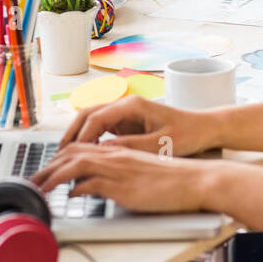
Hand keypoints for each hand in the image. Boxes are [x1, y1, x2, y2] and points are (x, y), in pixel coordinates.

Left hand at [32, 142, 218, 212]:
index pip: (81, 147)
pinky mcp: (123, 184)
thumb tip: (98, 184)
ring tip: (38, 188)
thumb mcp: (141, 171)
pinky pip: (91, 182)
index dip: (60, 157)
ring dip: (53, 175)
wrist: (196, 180)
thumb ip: (119, 173)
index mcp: (120, 150)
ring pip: (75, 163)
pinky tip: (68, 195)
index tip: (47, 170)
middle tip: (33, 180)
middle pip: (72, 152)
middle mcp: (115, 154)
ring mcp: (118, 168)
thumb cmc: (174, 178)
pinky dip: (75, 187)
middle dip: (48, 166)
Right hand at [59, 94, 219, 157]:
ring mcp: (125, 113)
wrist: (204, 128)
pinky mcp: (127, 122)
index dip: (82, 137)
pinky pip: (101, 128)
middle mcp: (125, 105)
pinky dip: (89, 139)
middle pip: (87, 114)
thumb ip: (132, 147)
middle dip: (71, 134)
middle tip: (58, 155)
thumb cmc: (188, 134)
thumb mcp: (160, 144)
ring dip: (77, 136)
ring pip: (91, 120)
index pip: (96, 118)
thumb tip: (105, 152)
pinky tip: (83, 156)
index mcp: (132, 105)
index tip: (72, 155)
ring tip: (64, 156)